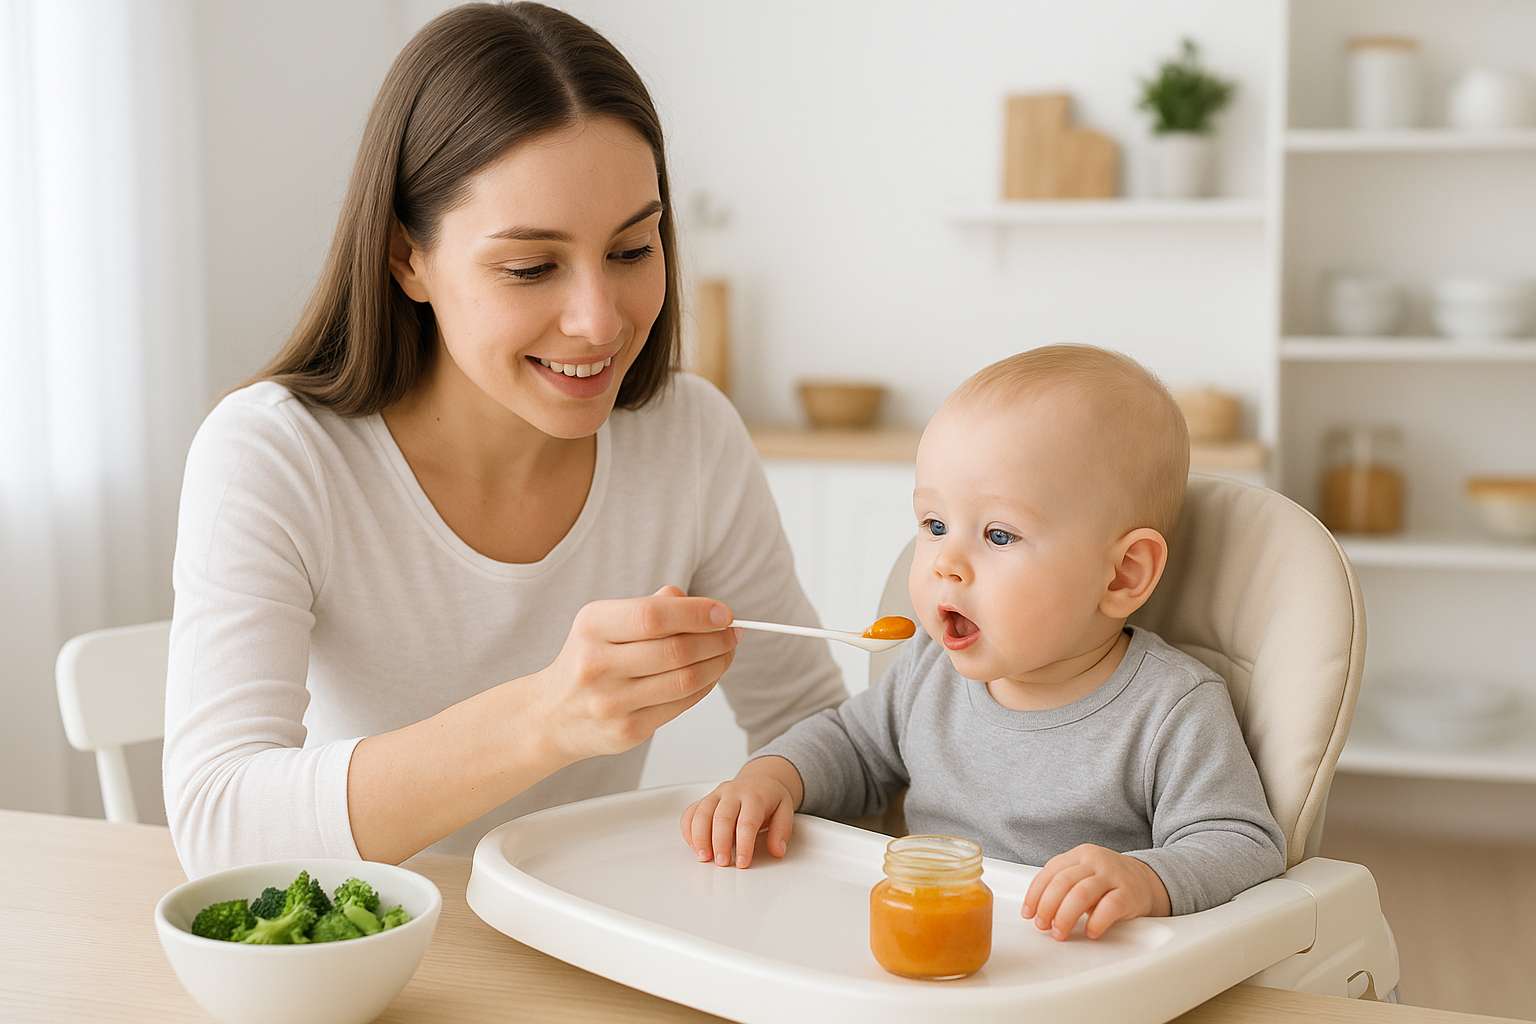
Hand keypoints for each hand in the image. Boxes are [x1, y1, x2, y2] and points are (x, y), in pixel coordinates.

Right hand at [534, 586, 740, 762]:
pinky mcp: (627, 731)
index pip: (653, 615)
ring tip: (727, 652)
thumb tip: (698, 605)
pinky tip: (709, 674)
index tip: (724, 613)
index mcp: (592, 626)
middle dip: (716, 639)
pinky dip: (705, 687)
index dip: (697, 613)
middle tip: (733, 633)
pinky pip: (681, 706)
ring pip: (685, 680)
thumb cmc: (586, 662)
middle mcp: (597, 664)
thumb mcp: (604, 623)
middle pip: (676, 650)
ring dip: (717, 664)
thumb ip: (650, 608)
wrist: (552, 715)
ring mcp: (611, 702)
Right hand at [680, 756, 803, 867]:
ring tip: (704, 857)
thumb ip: (782, 831)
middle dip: (720, 842)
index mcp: (754, 796)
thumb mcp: (786, 810)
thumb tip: (777, 850)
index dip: (744, 843)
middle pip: (722, 817)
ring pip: (702, 813)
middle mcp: (733, 793)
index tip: (742, 862)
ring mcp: (716, 795)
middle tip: (722, 862)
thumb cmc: (770, 798)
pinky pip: (690, 812)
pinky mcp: (705, 800)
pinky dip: (688, 829)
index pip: (747, 821)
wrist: (760, 780)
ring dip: (700, 837)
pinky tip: (693, 844)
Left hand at [1021, 844, 1170, 939]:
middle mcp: (1095, 860)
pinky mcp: (1129, 893)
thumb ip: (1063, 886)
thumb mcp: (1084, 875)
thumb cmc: (1108, 882)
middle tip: (1043, 926)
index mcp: (1079, 854)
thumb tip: (1038, 911)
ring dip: (1065, 917)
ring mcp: (1113, 875)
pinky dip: (1095, 922)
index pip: (1050, 871)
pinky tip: (1090, 932)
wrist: (1147, 881)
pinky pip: (1109, 907)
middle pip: (1062, 882)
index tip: (1028, 913)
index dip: (1035, 894)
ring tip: (1060, 933)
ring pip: (1081, 894)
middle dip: (1047, 907)